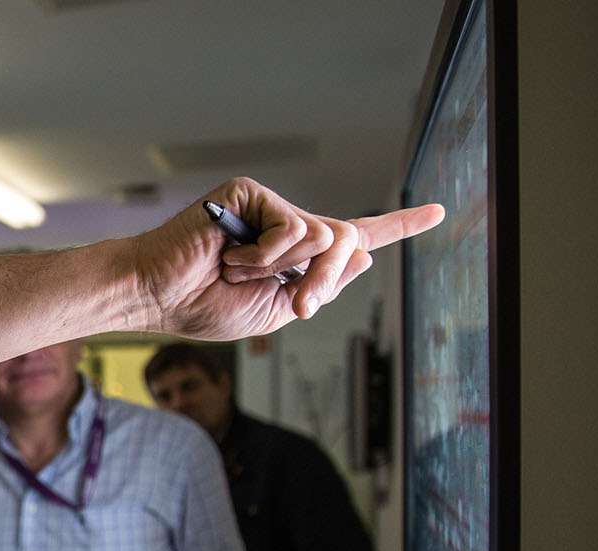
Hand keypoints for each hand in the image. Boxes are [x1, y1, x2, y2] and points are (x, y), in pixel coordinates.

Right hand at [130, 177, 443, 339]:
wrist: (160, 295)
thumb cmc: (205, 306)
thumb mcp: (277, 309)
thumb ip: (321, 284)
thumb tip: (364, 251)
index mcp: (295, 256)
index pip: (354, 238)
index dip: (398, 226)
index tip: (437, 211)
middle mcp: (287, 227)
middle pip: (346, 241)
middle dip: (327, 280)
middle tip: (300, 307)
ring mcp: (270, 208)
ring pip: (323, 235)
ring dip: (290, 271)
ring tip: (241, 276)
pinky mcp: (252, 194)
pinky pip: (293, 227)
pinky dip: (266, 256)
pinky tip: (231, 258)